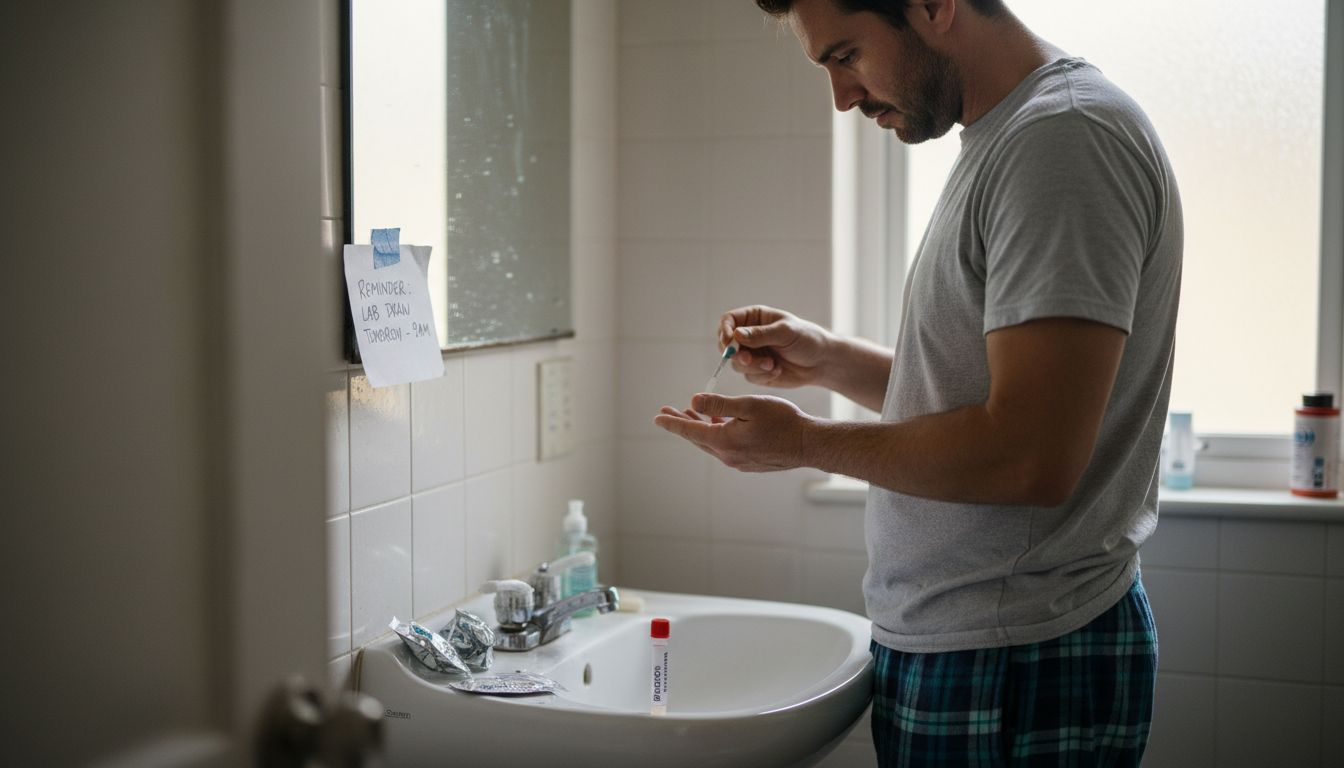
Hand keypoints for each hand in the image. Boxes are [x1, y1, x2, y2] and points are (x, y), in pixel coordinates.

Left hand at [653, 393, 815, 471]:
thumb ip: (719, 405)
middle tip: (668, 412)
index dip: (673, 423)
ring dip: (701, 428)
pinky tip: (719, 424)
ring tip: (691, 414)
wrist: (809, 444)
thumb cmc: (783, 420)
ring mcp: (739, 461)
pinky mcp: (749, 462)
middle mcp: (728, 456)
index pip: (690, 431)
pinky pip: (726, 447)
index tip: (658, 417)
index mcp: (725, 442)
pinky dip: (717, 434)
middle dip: (683, 423)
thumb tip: (694, 402)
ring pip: (712, 442)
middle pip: (698, 438)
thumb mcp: (748, 405)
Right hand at [718, 306, 831, 388]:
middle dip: (735, 354)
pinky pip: (748, 376)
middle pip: (725, 344)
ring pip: (736, 363)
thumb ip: (760, 334)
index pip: (728, 320)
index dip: (724, 330)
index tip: (728, 342)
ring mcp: (752, 354)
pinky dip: (762, 375)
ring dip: (752, 366)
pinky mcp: (757, 372)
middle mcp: (749, 336)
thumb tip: (735, 335)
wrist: (821, 362)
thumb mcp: (785, 332)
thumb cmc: (807, 339)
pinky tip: (778, 370)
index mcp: (754, 318)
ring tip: (772, 365)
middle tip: (747, 359)